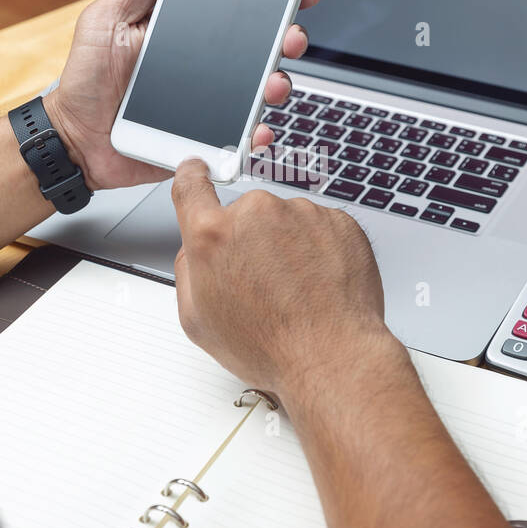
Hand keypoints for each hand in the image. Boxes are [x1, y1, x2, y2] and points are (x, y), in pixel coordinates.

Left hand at [45, 0, 322, 191]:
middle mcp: (207, 67)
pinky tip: (254, 128)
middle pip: (261, 49)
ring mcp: (210, 103)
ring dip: (276, 84)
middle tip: (290, 33)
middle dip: (287, 36)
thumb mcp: (106, 19)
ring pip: (259, 92)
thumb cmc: (85, 80)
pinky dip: (253, 134)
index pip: (238, 10)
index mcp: (187, 33)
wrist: (72, 139)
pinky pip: (239, 138)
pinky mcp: (205, 140)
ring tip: (271, 83)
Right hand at [170, 159, 407, 407]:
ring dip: (288, 247)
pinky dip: (320, 250)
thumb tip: (195, 251)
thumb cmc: (272, 345)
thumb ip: (187, 271)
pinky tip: (319, 284)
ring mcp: (302, 213)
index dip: (192, 177)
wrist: (333, 355)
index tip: (196, 172)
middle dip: (250, 241)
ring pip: (286, 222)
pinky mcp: (338, 220)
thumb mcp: (198, 320)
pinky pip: (321, 228)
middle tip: (263, 284)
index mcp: (214, 234)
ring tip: (297, 291)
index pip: (191, 184)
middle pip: (245, 214)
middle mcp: (257, 213)